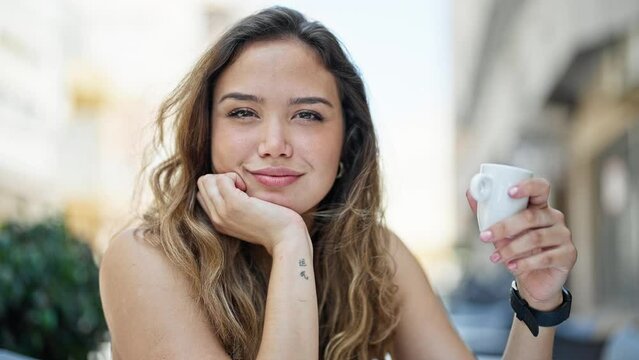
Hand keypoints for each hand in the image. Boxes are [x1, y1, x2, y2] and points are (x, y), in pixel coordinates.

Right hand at [196, 173, 305, 254]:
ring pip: (207, 180)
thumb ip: (237, 207)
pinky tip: (247, 188)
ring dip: (227, 177)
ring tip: (244, 188)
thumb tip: (235, 187)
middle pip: (202, 185)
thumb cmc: (274, 224)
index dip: (219, 186)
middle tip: (241, 188)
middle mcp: (216, 219)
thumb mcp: (249, 217)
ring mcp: (223, 212)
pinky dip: (233, 177)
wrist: (286, 238)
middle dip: (220, 178)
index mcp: (219, 222)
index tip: (239, 192)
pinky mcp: (233, 204)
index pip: (203, 194)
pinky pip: (221, 179)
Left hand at [466, 178, 576, 309]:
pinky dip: (524, 263)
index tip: (508, 192)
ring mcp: (564, 236)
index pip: (541, 188)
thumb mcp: (501, 231)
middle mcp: (555, 218)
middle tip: (483, 237)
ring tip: (494, 257)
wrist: (534, 281)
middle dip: (504, 227)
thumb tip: (470, 192)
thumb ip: (487, 213)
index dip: (527, 187)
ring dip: (510, 248)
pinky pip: (546, 258)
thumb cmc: (517, 250)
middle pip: (531, 216)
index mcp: (540, 207)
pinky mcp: (568, 255)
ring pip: (536, 238)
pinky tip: (511, 267)